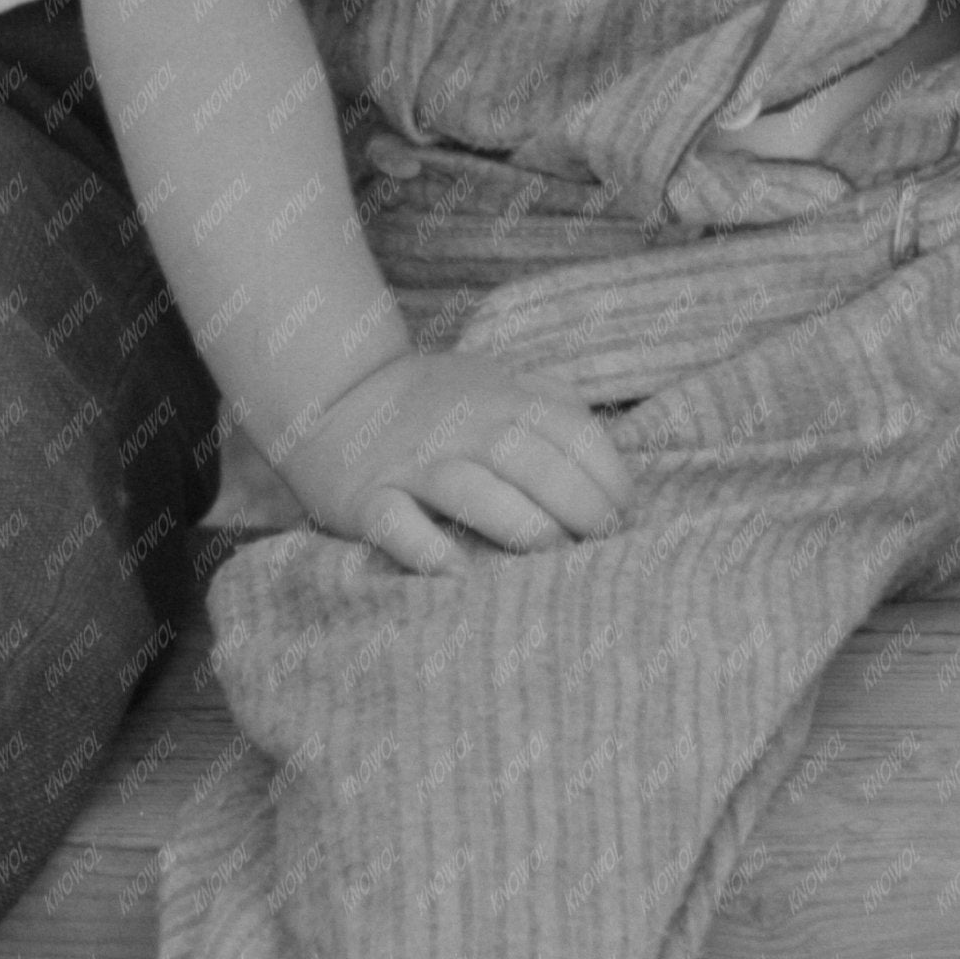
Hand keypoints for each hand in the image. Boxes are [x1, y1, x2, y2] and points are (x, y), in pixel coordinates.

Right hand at [272, 350, 635, 573]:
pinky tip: (461, 576)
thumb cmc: (440, 405)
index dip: (606, 473)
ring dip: (518, 523)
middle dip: (574, 501)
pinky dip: (429, 550)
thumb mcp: (500, 382)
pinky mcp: (367, 499)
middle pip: (526, 458)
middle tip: (597, 541)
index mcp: (501, 398)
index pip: (568, 430)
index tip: (623, 513)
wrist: (335, 397)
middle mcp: (459, 427)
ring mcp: (412, 463)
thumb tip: (612, 463)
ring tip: (549, 556)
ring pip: (469, 488)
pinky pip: (397, 524)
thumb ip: (555, 404)